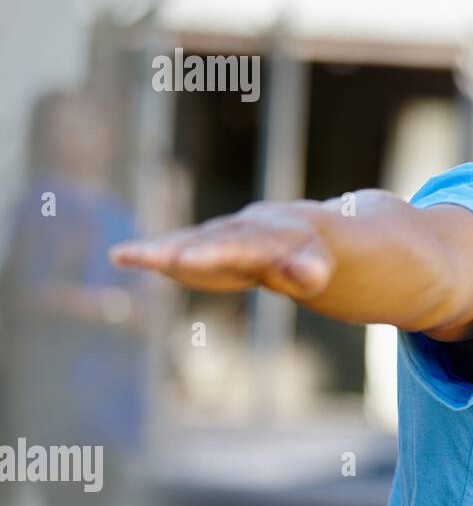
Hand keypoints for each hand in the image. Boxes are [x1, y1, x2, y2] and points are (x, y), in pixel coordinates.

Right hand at [108, 201, 333, 298]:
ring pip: (186, 242)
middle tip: (153, 258)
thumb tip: (312, 276)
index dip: (214, 253)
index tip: (188, 260)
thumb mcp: (316, 266)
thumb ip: (310, 271)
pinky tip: (121, 255)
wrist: (295, 229)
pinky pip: (175, 247)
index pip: (239, 246)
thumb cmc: (308, 255)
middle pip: (207, 241)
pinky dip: (151, 252)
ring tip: (126, 255)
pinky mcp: (200, 247)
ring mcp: (215, 236)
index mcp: (267, 236)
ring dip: (158, 250)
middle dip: (181, 250)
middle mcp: (236, 230)